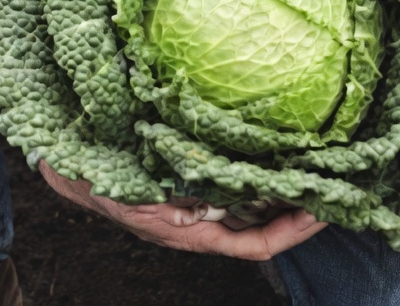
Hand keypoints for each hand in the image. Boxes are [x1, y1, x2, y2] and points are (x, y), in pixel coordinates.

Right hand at [38, 160, 326, 260]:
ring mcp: (192, 207)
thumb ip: (171, 199)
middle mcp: (197, 223)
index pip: (253, 244)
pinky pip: (228, 188)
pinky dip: (250, 177)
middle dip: (295, 213)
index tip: (320, 214)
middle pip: (258, 228)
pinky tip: (266, 156)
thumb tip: (206, 198)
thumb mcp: (135, 191)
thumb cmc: (97, 178)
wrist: (66, 168)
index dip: (289, 233)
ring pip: (247, 209)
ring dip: (278, 195)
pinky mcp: (186, 187)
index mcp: (188, 232)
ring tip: (311, 173)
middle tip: (332, 190)